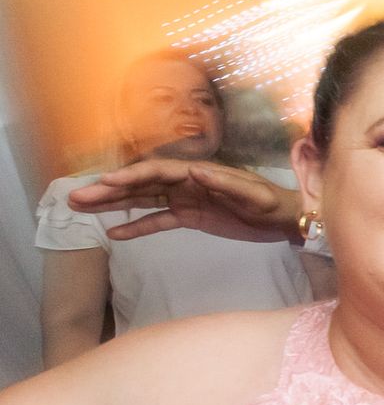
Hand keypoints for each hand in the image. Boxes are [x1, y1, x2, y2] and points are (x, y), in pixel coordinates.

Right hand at [65, 159, 301, 242]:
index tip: (104, 183)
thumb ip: (227, 184)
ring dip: (113, 205)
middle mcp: (186, 182)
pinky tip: (113, 232)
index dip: (130, 176)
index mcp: (198, 173)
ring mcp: (185, 200)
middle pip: (140, 184)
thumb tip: (196, 171)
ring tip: (82, 209)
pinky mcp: (190, 217)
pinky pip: (157, 221)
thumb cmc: (273, 203)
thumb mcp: (254, 194)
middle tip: (76, 197)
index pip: (157, 172)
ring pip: (142, 200)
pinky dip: (136, 226)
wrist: (286, 219)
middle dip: (108, 190)